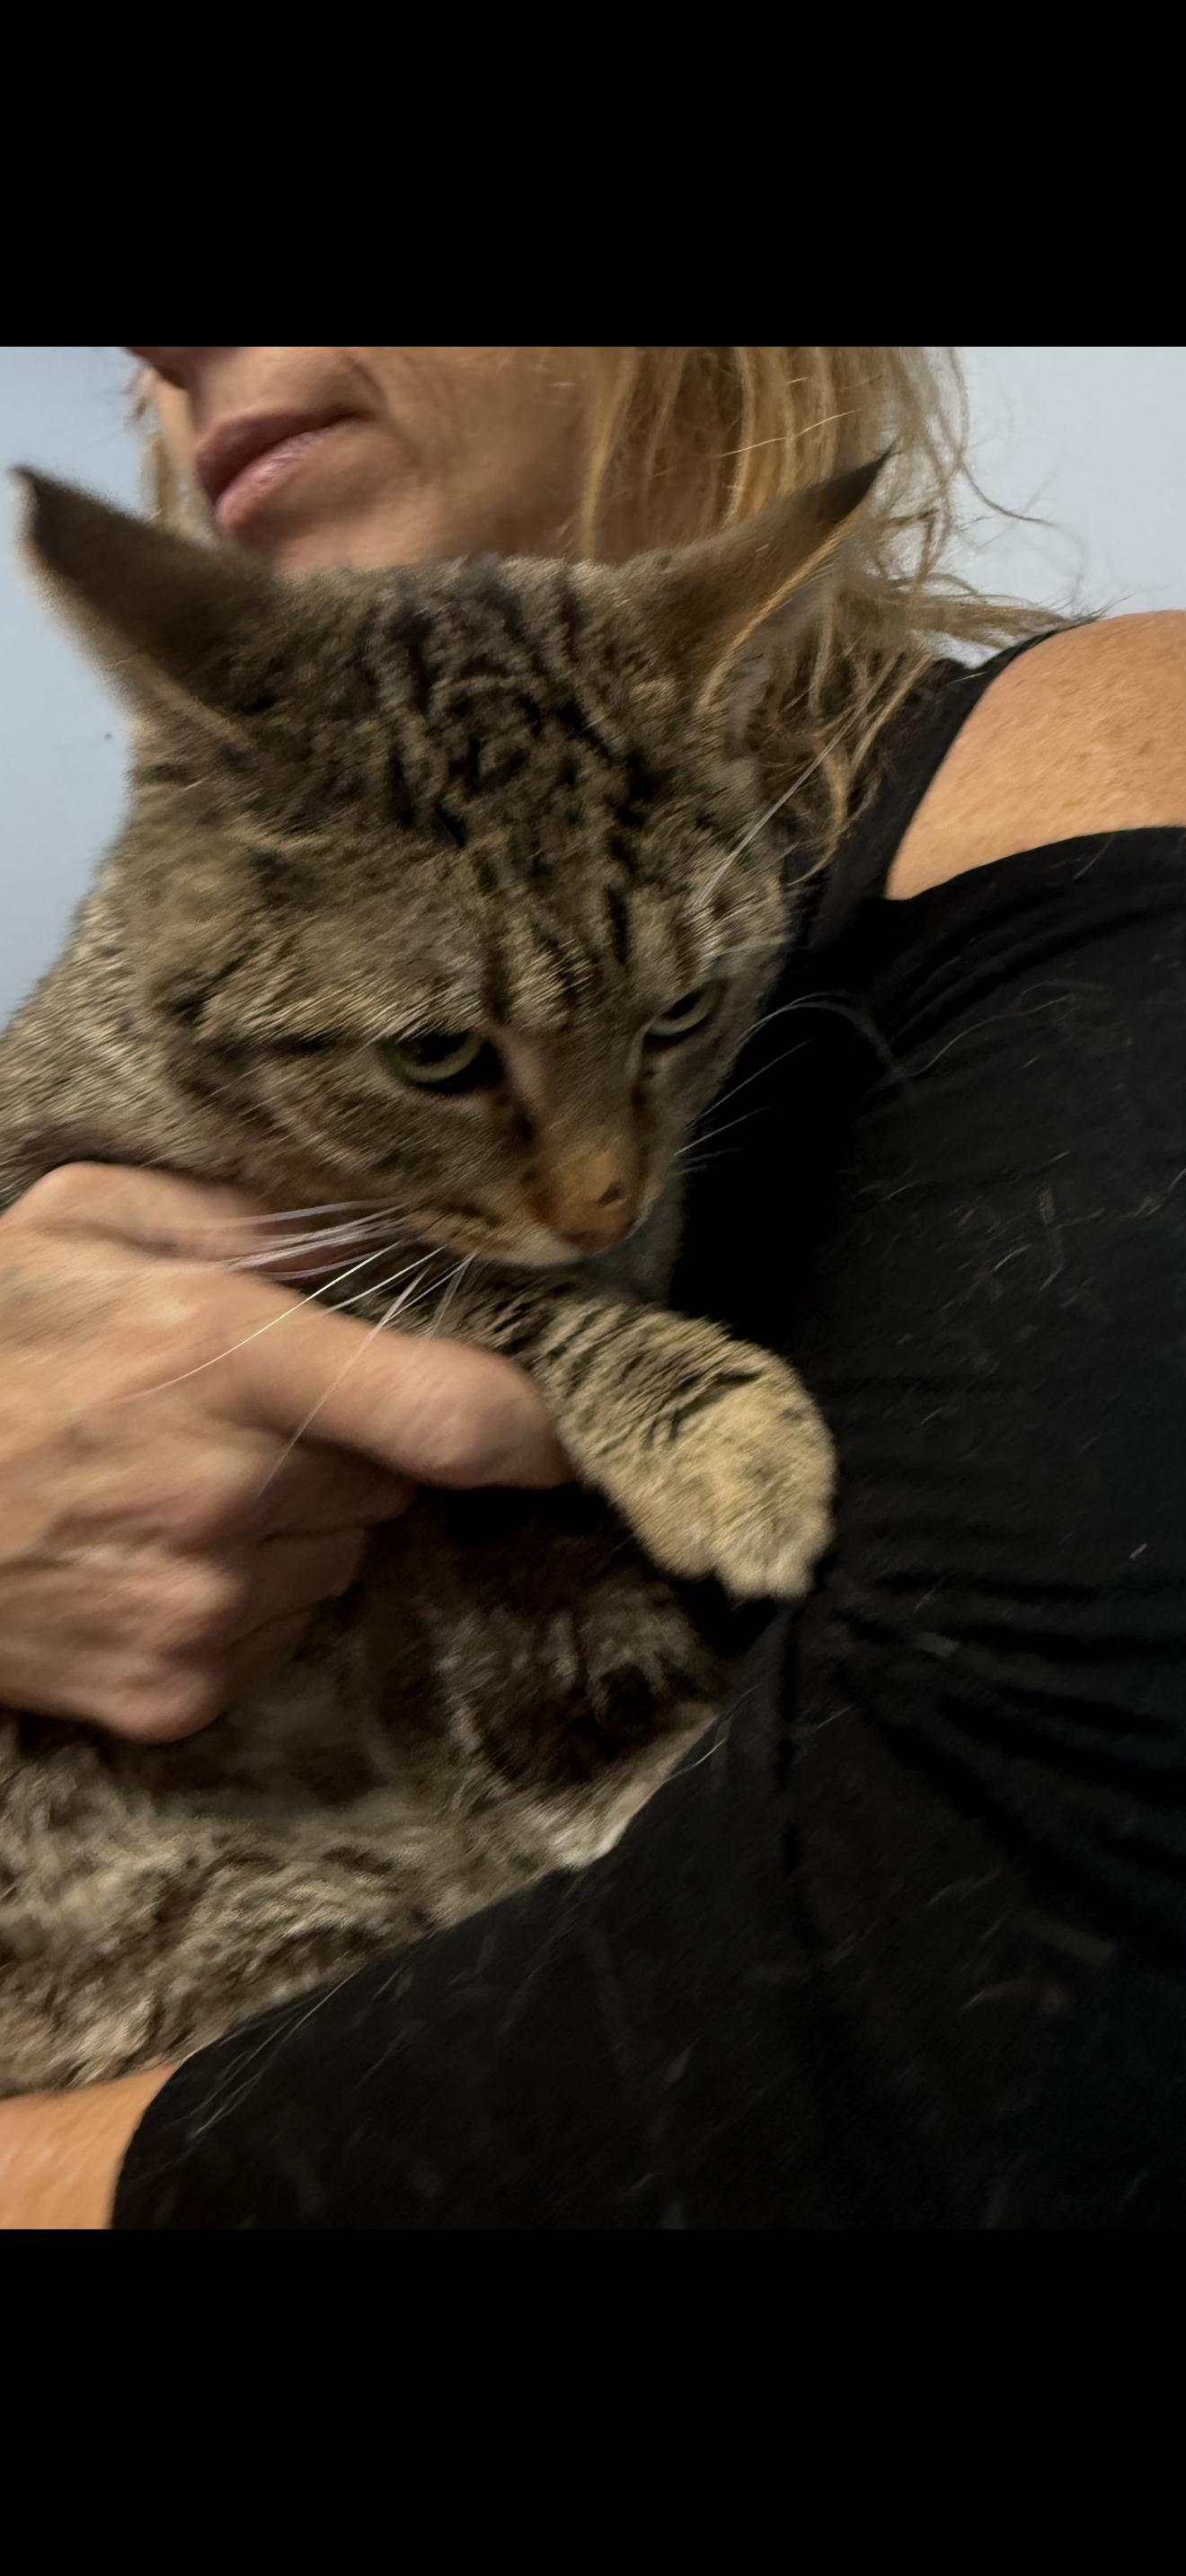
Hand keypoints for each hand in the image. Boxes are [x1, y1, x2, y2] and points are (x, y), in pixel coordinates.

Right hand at [0, 1163, 568, 1740]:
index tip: (569, 1415)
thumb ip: (240, 1216)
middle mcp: (227, 1497)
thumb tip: (376, 1236)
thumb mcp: (80, 1221)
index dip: (539, 1422)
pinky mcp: (176, 1692)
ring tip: (185, 1481)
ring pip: (343, 1561)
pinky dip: (248, 1594)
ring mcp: (203, 1611)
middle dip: (362, 1444)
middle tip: (259, 1411)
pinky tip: (155, 1551)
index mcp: (215, 1360)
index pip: (453, 1415)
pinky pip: (280, 1632)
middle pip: (399, 1485)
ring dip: (303, 1522)